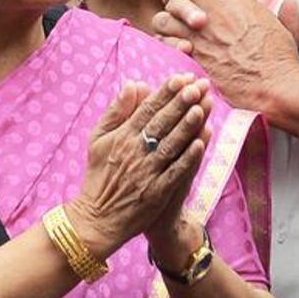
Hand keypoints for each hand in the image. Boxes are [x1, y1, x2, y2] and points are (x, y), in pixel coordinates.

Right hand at [67, 74, 211, 257]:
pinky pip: (175, 171)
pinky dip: (188, 157)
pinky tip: (201, 142)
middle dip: (179, 103)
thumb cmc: (99, 176)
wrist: (97, 219)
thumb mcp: (98, 139)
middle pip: (160, 123)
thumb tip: (133, 84)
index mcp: (121, 137)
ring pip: (170, 144)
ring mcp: (146, 172)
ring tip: (201, 107)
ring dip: (187, 126)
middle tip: (197, 85)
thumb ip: (116, 111)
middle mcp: (134, 152)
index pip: (146, 110)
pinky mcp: (156, 192)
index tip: (180, 78)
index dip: (164, 93)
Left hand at [152, 0, 298, 109]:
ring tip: (172, 22)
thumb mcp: (289, 32)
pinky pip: (167, 37)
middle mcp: (221, 13)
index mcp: (244, 2)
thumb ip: (288, 14)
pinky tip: (172, 43)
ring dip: (168, 14)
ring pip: (171, 9)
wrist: (272, 89)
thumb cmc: (282, 64)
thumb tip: (290, 3)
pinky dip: (166, 38)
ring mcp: (205, 33)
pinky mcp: (194, 54)